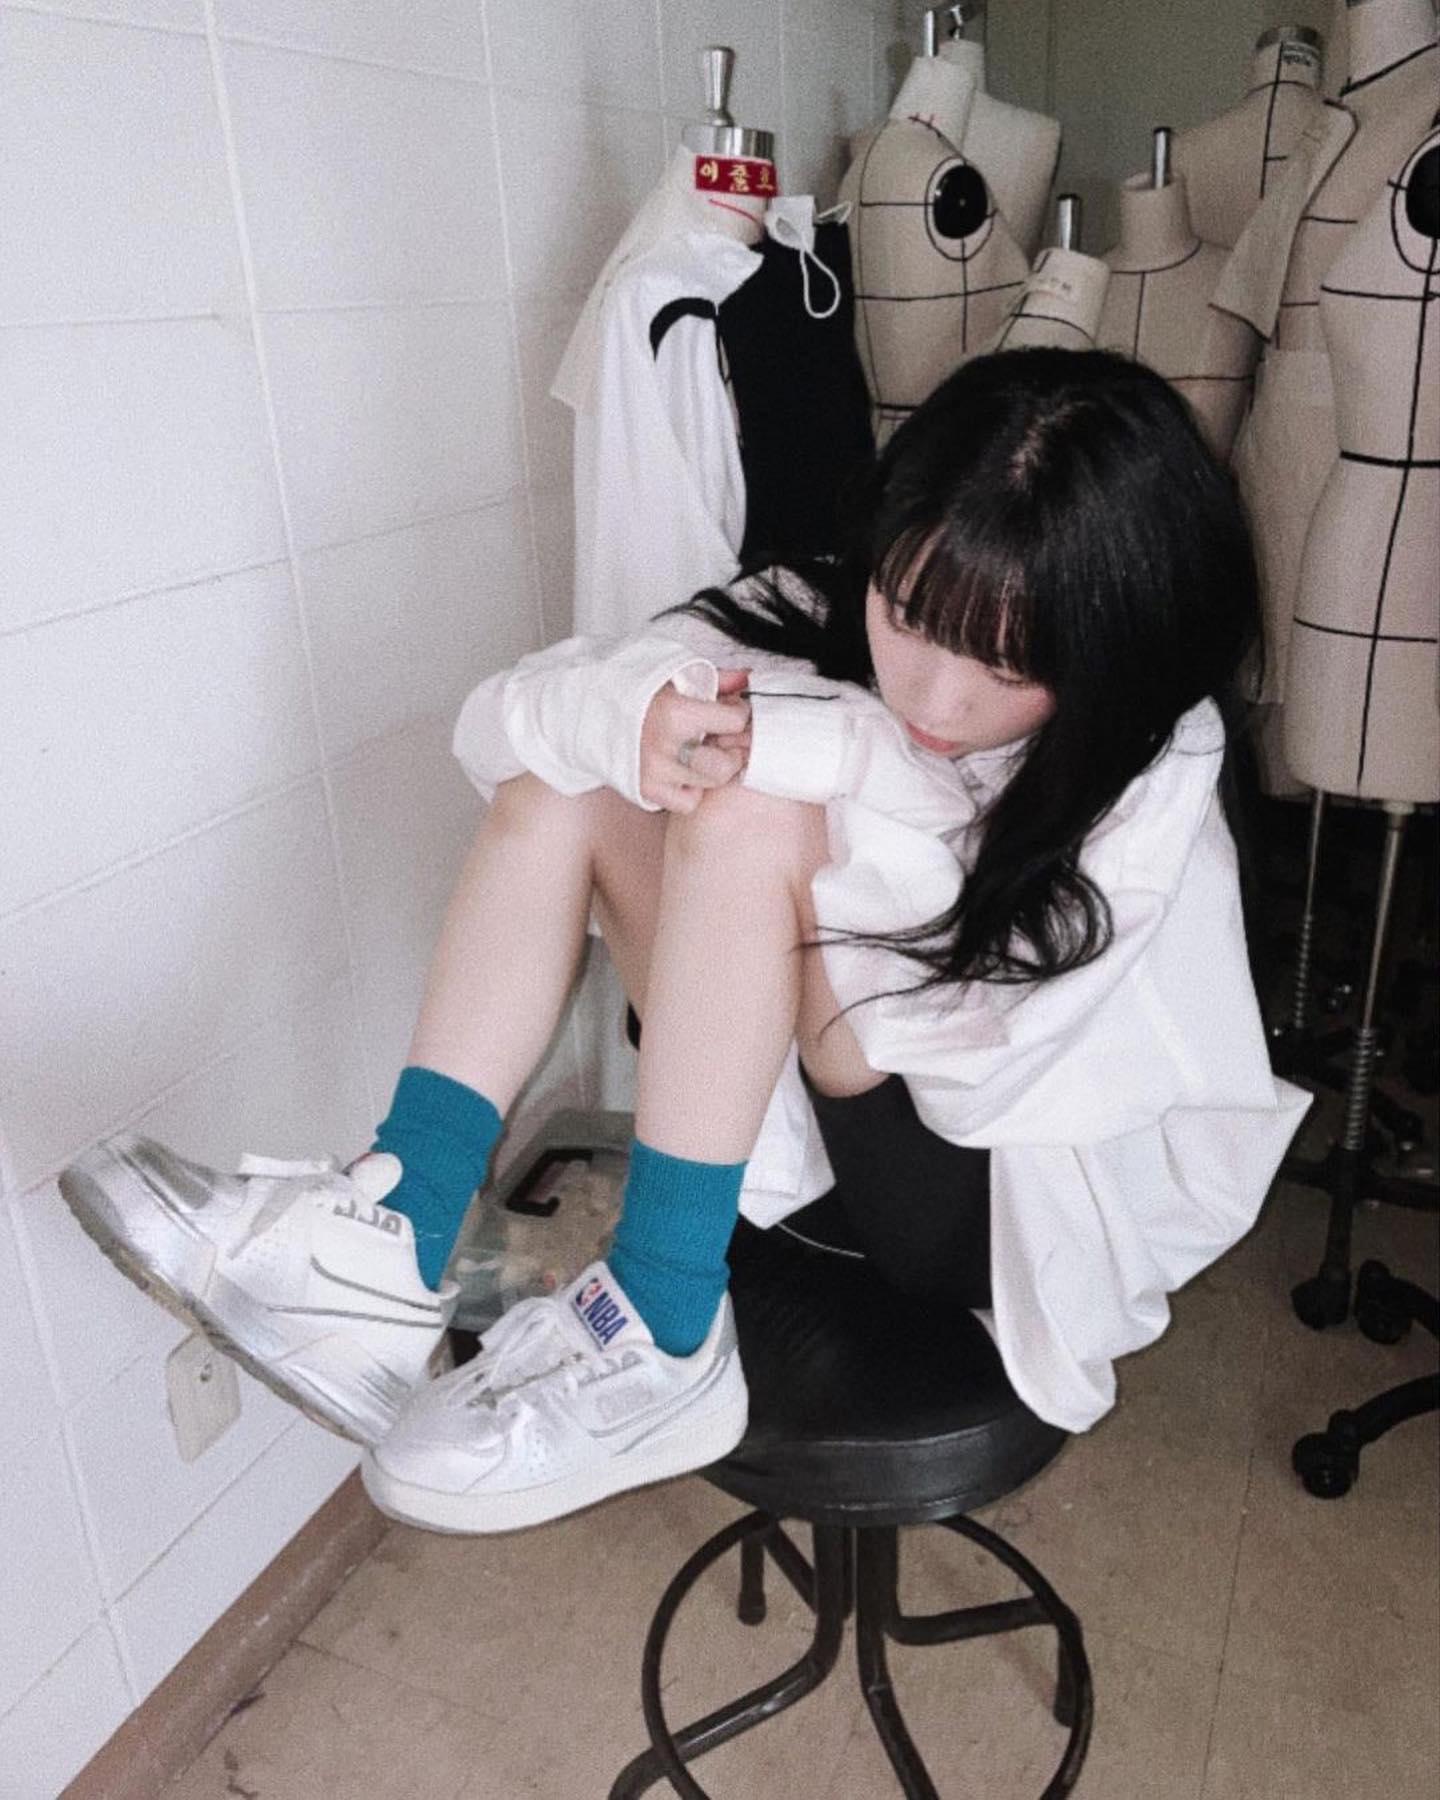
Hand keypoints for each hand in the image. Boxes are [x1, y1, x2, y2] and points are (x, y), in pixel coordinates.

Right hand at [639, 668, 751, 812]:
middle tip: (725, 739)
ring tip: (703, 752)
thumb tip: (747, 678)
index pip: (734, 722)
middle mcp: (665, 747)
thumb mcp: (674, 674)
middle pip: (726, 765)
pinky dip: (692, 790)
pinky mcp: (646, 790)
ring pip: (710, 784)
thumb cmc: (634, 688)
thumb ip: (715, 679)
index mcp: (675, 712)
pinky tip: (685, 772)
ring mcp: (655, 773)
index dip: (740, 714)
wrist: (589, 706)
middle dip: (734, 752)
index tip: (731, 710)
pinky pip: (687, 802)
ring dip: (715, 769)